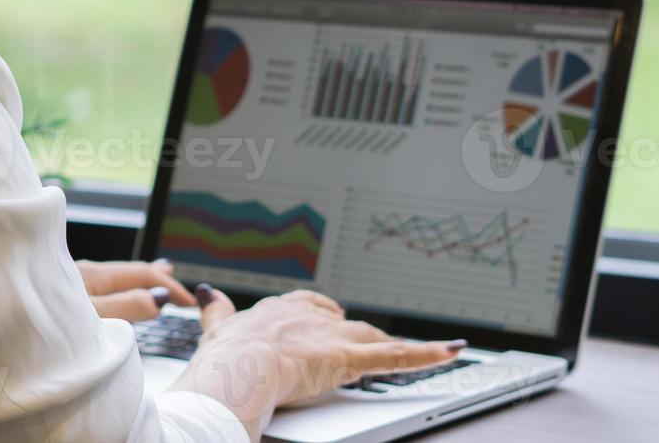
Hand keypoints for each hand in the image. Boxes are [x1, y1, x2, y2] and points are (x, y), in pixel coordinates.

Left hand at [75, 259, 195, 321]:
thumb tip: (160, 297)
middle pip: (131, 272)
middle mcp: (85, 272)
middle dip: (158, 279)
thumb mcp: (91, 317)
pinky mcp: (64, 294)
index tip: (190, 303)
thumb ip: (125, 306)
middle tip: (180, 290)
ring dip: (141, 282)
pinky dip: (123, 289)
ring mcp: (73, 282)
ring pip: (117, 279)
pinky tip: (116, 294)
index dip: (169, 287)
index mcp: (94, 274)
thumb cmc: (44, 324)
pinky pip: (104, 286)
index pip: (143, 274)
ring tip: (157, 279)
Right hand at [169, 287, 463, 439]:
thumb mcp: (216, 327)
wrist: (240, 365)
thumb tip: (206, 293)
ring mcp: (332, 336)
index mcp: (278, 309)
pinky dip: (428, 353)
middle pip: (342, 322)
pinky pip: (398, 355)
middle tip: (363, 339)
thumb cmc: (226, 354)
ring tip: (413, 348)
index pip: (307, 307)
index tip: (326, 316)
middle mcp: (309, 317)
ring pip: (370, 336)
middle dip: (354, 331)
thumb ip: (215, 310)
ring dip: (390, 343)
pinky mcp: (350, 358)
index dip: (319, 314)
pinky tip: (452, 350)